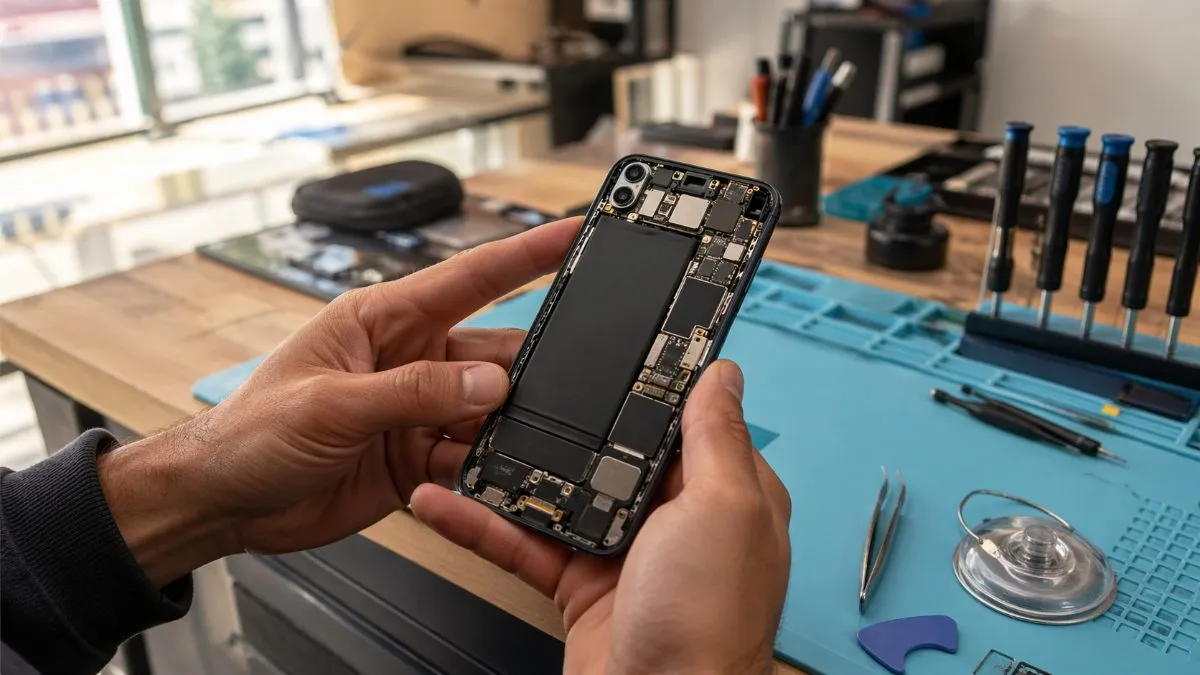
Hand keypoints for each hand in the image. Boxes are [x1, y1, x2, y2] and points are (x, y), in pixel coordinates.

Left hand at [98, 217, 581, 585]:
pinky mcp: (420, 457)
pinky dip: (486, 468)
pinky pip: (473, 457)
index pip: (469, 278)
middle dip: (529, 367)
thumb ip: (413, 392)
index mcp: (383, 320)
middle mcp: (409, 359)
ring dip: (506, 426)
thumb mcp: (329, 404)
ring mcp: (418, 410)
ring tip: (514, 441)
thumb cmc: (250, 433)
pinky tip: (485, 476)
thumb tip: (488, 383)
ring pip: (490, 409)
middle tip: (565, 382)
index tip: (574, 233)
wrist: (222, 502)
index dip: (526, 253)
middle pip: (494, 351)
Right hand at [410, 361, 791, 674]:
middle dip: (562, 419)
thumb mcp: (723, 509)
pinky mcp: (577, 583)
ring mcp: (623, 549)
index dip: (646, 383)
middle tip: (512, 381)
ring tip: (462, 431)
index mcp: (721, 491)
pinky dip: (479, 523)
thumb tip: (724, 373)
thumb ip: (717, 438)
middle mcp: (674, 516)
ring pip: (557, 490)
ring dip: (507, 467)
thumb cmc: (709, 622)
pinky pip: (522, 541)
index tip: (605, 344)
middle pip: (609, 448)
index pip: (681, 417)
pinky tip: (442, 499)